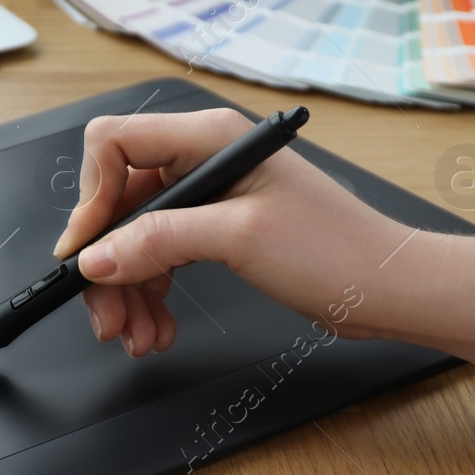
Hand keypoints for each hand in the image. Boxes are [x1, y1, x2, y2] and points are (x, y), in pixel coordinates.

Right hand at [54, 108, 411, 354]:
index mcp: (209, 138)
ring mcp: (208, 198)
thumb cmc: (338, 250)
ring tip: (136, 336)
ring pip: (134, 240)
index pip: (114, 145)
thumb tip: (97, 257)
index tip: (86, 253)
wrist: (388, 288)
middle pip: (118, 204)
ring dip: (127, 291)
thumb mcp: (238, 239)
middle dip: (107, 264)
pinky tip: (156, 328)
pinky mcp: (215, 232)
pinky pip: (159, 258)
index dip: (90, 198)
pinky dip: (150, 295)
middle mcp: (203, 161)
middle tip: (107, 317)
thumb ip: (159, 241)